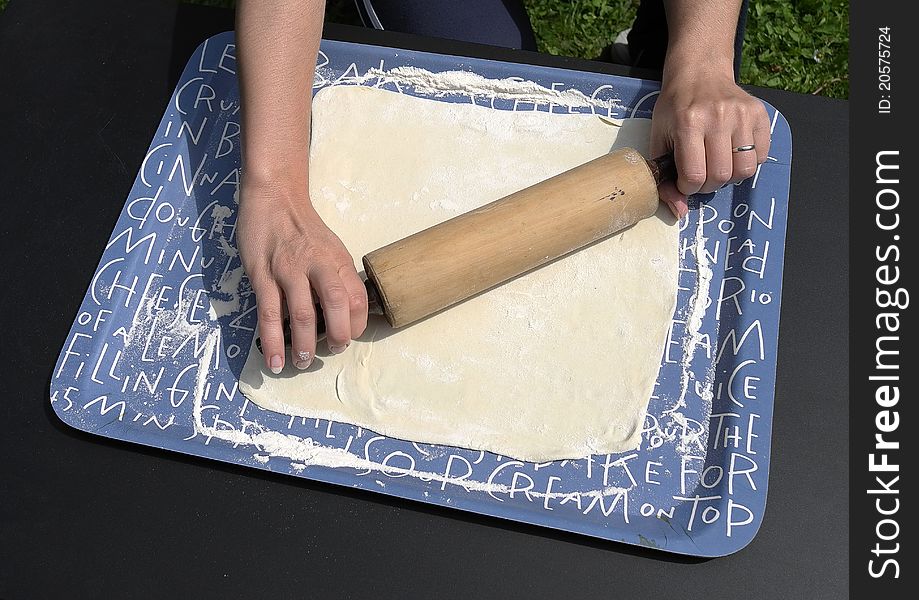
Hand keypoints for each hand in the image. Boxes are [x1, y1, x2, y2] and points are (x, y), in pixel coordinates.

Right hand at [237, 179, 367, 372]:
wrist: (274, 197)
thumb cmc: (304, 228)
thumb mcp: (331, 248)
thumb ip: (338, 277)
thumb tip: (343, 314)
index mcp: (338, 261)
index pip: (357, 298)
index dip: (357, 325)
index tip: (347, 337)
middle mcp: (317, 265)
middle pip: (336, 306)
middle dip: (336, 338)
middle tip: (330, 353)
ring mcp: (289, 270)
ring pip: (302, 315)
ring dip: (303, 346)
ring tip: (302, 363)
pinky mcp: (262, 275)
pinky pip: (269, 314)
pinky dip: (272, 341)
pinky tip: (273, 360)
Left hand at [650, 71, 770, 217]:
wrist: (699, 74)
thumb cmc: (675, 108)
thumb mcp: (659, 139)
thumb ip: (664, 177)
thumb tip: (679, 212)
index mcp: (688, 123)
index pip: (694, 176)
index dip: (688, 187)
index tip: (684, 180)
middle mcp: (718, 117)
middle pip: (721, 176)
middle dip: (708, 185)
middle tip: (701, 174)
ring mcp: (742, 114)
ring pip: (745, 170)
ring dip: (729, 177)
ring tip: (718, 165)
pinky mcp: (760, 114)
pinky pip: (761, 156)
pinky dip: (747, 162)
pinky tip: (732, 152)